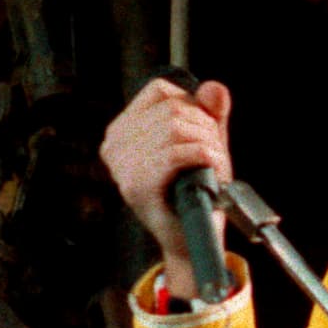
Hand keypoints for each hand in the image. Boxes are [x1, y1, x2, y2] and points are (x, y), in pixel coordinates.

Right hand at [99, 78, 232, 296]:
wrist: (193, 238)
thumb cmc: (196, 190)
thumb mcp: (205, 141)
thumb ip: (210, 112)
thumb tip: (214, 89)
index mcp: (123, 129)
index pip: (161, 91)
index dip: (193, 107)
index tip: (203, 133)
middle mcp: (114, 144)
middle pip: (173, 110)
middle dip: (206, 130)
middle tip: (213, 155)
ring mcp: (121, 166)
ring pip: (176, 129)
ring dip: (208, 146)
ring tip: (212, 166)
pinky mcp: (136, 186)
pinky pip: (175, 153)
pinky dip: (203, 158)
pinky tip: (210, 170)